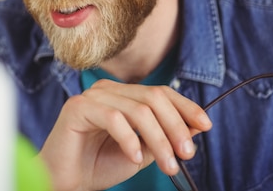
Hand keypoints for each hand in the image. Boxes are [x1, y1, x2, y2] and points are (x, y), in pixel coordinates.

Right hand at [38, 79, 211, 190]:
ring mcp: (92, 96)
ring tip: (167, 165)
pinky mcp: (78, 107)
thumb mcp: (142, 152)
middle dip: (176, 127)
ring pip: (138, 109)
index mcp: (122, 95)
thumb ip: (164, 137)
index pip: (160, 92)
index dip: (185, 106)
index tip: (206, 125)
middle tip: (187, 154)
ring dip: (159, 139)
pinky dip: (129, 140)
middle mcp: (108, 90)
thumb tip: (197, 125)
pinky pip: (113, 118)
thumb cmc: (99, 166)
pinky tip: (133, 157)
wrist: (66, 182)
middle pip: (153, 98)